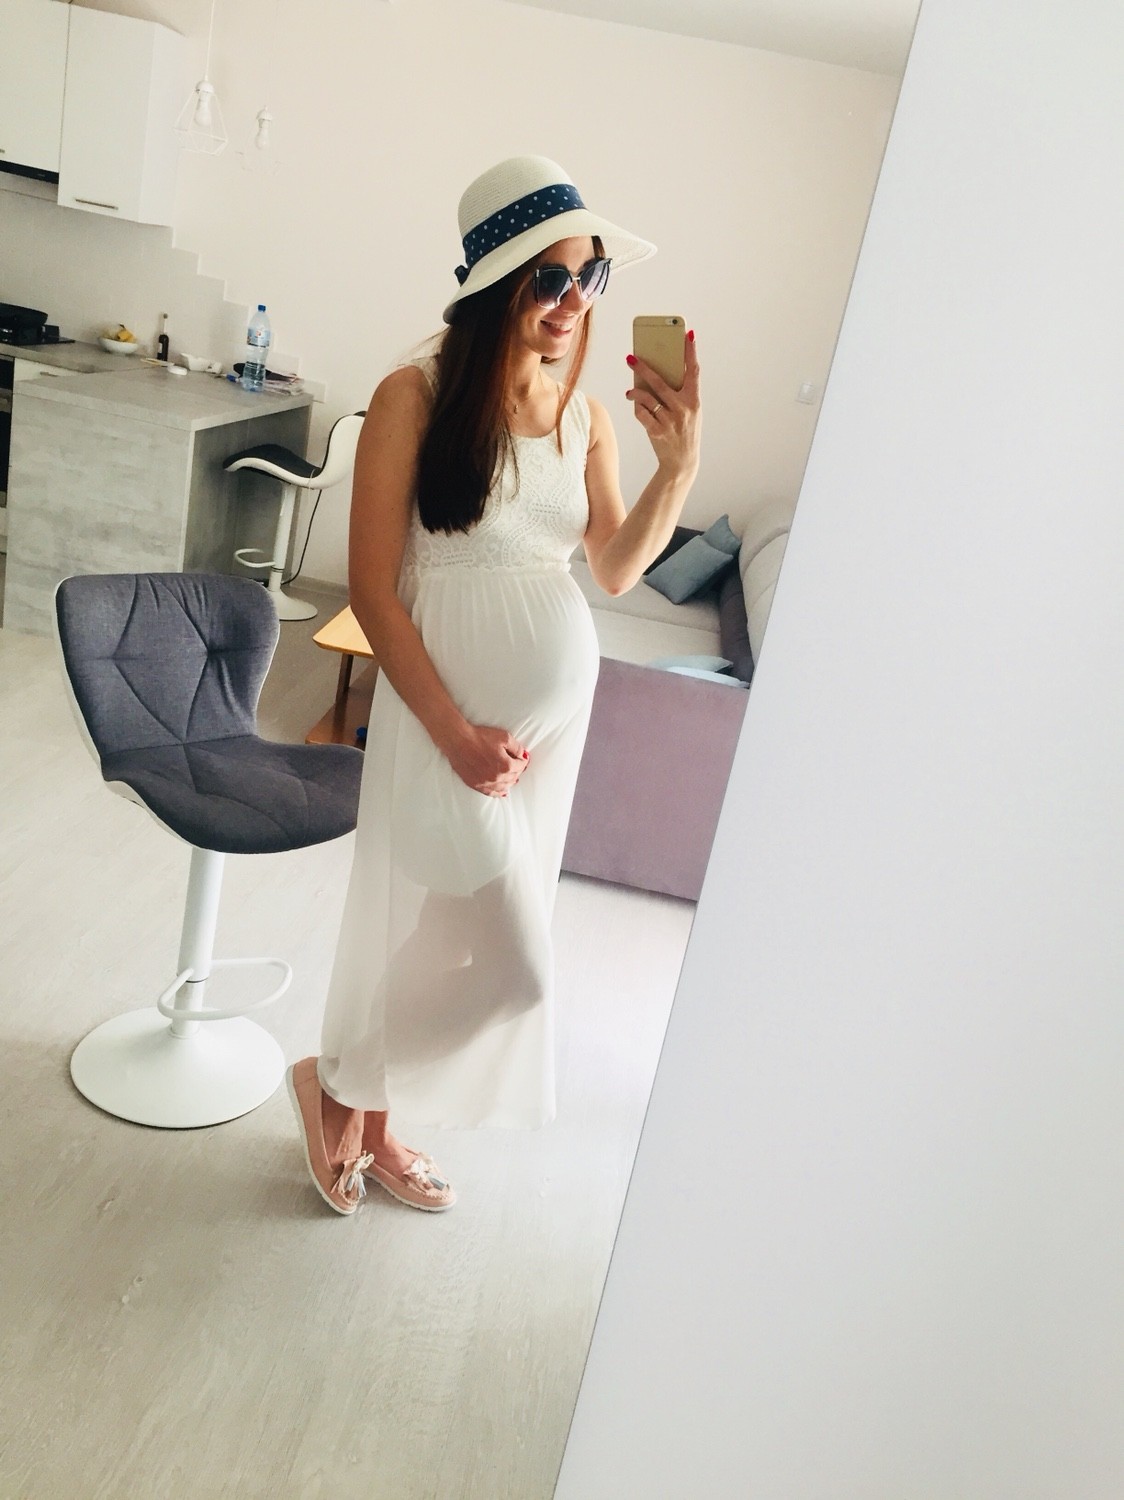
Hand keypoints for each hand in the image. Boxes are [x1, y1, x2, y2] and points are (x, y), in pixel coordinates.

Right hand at [444, 723, 529, 796]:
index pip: (521, 766)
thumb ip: (517, 748)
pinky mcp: (476, 785)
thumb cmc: (480, 737)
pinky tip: (502, 792)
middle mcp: (497, 778)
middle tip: (518, 765)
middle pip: (514, 777)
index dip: (523, 760)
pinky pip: (491, 793)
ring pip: (504, 787)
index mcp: (506, 766)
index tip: (522, 757)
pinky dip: (499, 792)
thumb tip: (523, 756)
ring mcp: (486, 783)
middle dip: (518, 770)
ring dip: (510, 782)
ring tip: (512, 777)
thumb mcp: (504, 737)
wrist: (458, 741)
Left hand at [626, 330, 700, 479]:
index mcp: (695, 401)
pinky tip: (635, 405)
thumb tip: (657, 372)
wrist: (682, 463)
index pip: (693, 371)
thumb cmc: (684, 431)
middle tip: (631, 357)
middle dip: (644, 368)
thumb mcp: (689, 412)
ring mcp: (670, 422)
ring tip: (629, 390)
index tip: (687, 334)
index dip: (691, 351)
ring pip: (647, 398)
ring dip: (635, 391)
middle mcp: (684, 410)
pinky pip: (641, 414)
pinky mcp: (657, 432)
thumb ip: (679, 394)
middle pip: (661, 382)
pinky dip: (637, 408)